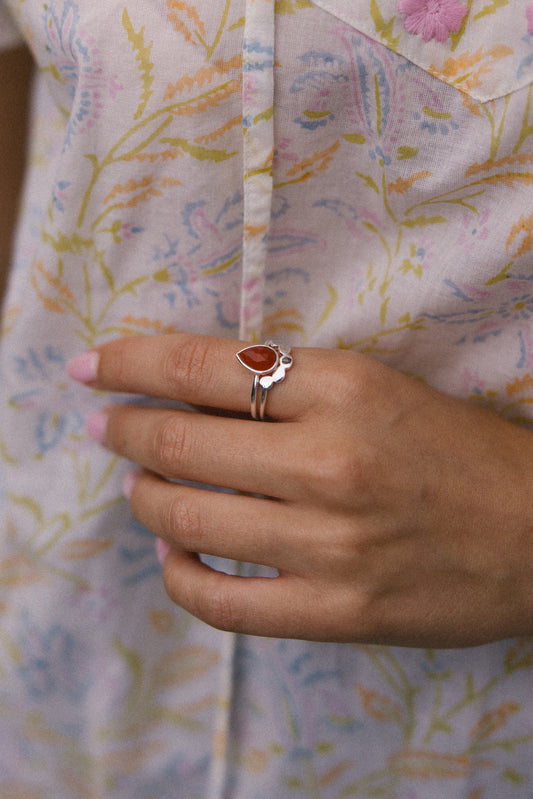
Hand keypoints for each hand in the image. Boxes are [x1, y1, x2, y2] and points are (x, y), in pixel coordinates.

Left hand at [68, 333, 532, 645]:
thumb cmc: (460, 452)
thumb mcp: (380, 389)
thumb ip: (291, 386)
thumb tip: (191, 392)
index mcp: (347, 389)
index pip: (204, 368)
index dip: (132, 363)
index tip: (93, 368)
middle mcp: (331, 462)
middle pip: (181, 442)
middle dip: (125, 430)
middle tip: (104, 426)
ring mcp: (331, 544)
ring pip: (189, 518)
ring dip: (145, 497)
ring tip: (138, 486)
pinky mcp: (337, 611)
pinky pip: (222, 601)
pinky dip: (179, 573)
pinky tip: (174, 551)